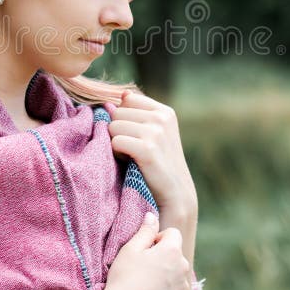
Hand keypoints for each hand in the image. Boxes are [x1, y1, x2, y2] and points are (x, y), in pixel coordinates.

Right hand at [105, 212, 191, 289]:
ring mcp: (184, 285)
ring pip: (177, 269)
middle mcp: (183, 267)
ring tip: (147, 279)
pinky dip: (169, 285)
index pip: (172, 233)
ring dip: (167, 270)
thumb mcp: (130, 250)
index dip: (158, 238)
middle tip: (144, 265)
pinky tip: (152, 289)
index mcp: (172, 251)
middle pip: (175, 251)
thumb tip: (152, 215)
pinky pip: (178, 285)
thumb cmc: (125, 279)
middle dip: (163, 254)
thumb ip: (145, 231)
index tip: (145, 249)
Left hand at [108, 91, 197, 215]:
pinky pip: (115, 141)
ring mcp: (156, 132)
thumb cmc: (159, 163)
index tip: (136, 136)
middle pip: (117, 112)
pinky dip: (117, 154)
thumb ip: (137, 113)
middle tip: (134, 148)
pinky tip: (131, 162)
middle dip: (119, 130)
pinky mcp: (147, 149)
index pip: (127, 99)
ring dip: (117, 143)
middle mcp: (162, 117)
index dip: (125, 118)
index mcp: (164, 111)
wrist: (175, 194)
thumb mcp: (154, 133)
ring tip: (133, 155)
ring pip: (113, 126)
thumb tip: (120, 95)